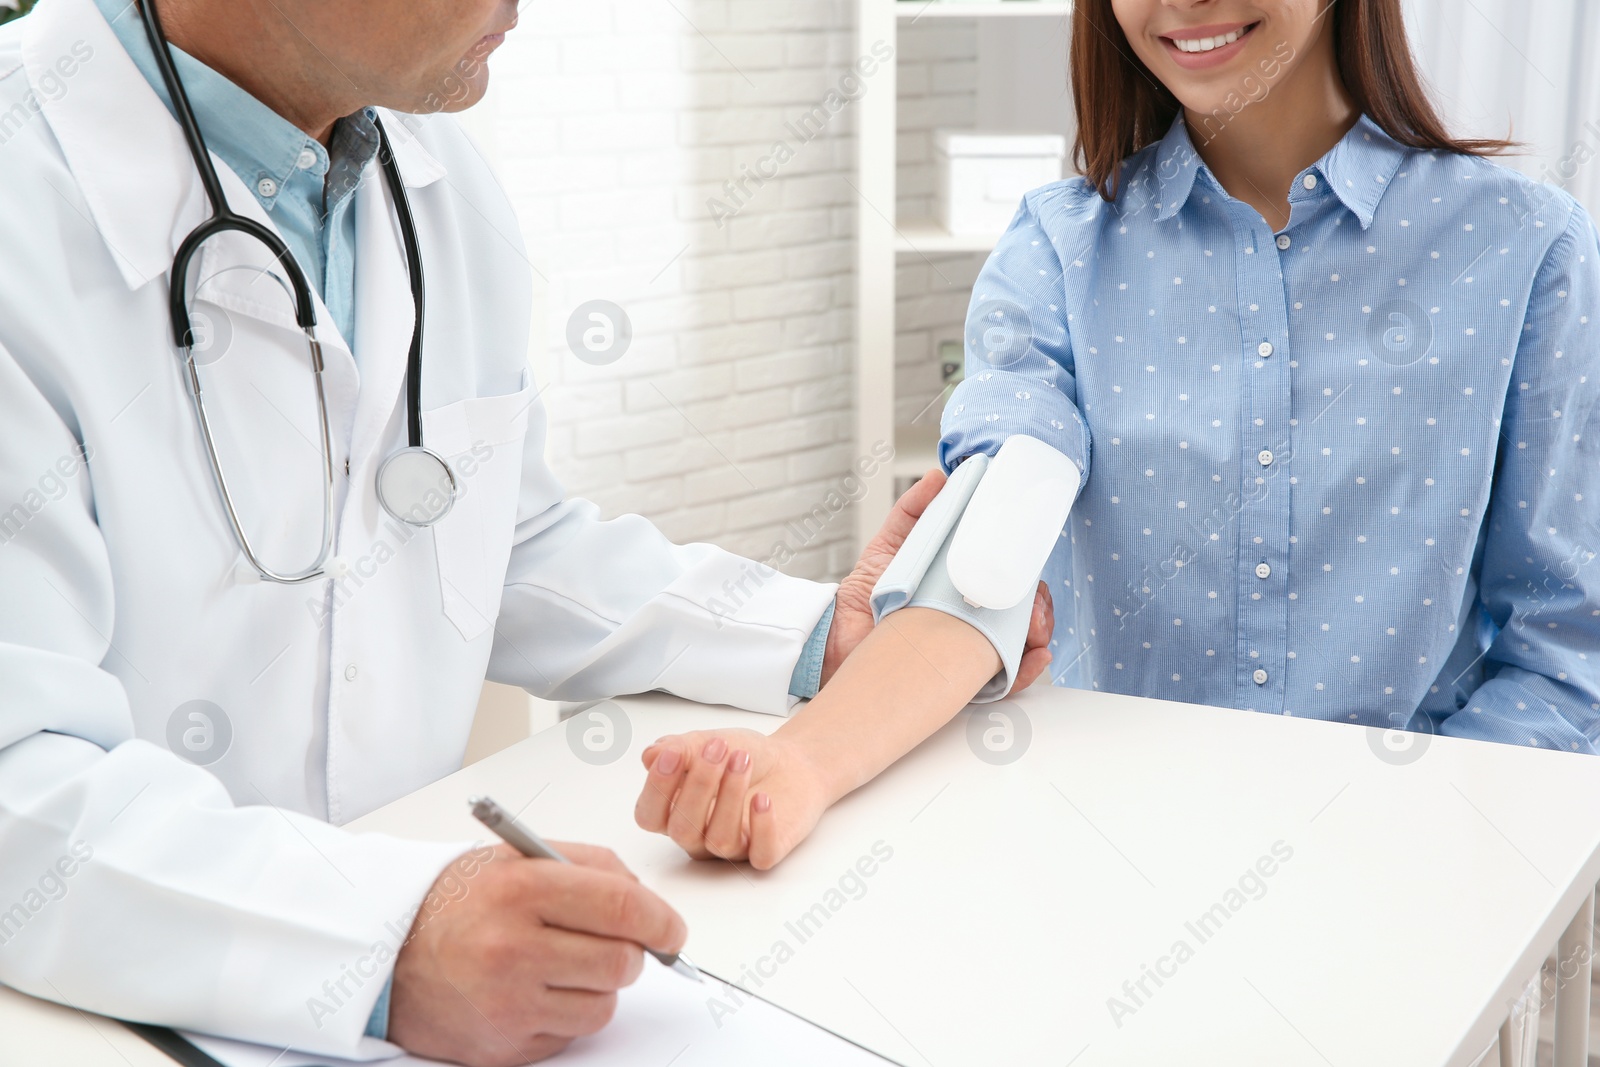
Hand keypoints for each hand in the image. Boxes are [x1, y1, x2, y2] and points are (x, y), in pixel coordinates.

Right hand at [388, 843, 686, 1065]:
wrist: (388, 956)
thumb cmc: (457, 903)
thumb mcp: (517, 857)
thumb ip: (589, 865)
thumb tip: (646, 899)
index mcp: (520, 890)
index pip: (621, 907)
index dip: (661, 920)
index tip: (672, 930)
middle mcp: (511, 949)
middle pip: (620, 962)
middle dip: (631, 953)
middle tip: (613, 943)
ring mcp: (506, 1004)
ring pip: (602, 1005)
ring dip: (597, 986)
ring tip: (560, 964)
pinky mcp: (502, 1047)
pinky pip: (571, 1035)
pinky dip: (565, 1014)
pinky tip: (534, 991)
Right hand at [634, 729, 832, 869]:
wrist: (791, 761)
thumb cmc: (743, 755)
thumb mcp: (709, 741)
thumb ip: (680, 748)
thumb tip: (650, 756)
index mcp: (675, 812)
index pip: (650, 816)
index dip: (656, 789)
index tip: (672, 754)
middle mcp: (699, 835)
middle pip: (683, 830)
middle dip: (699, 785)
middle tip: (718, 748)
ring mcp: (732, 846)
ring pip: (720, 840)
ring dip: (730, 797)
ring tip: (743, 760)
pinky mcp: (766, 852)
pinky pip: (760, 855)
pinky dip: (762, 827)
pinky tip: (763, 799)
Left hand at [825, 468, 1056, 690]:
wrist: (838, 636)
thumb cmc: (869, 592)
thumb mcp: (892, 544)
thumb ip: (914, 510)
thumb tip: (940, 476)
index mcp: (963, 586)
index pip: (1007, 580)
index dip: (1025, 574)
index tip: (1030, 568)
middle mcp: (972, 618)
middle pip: (1024, 613)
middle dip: (1040, 608)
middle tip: (1035, 606)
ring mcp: (971, 649)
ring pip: (1023, 644)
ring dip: (1040, 635)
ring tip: (1035, 631)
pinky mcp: (965, 678)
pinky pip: (1006, 679)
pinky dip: (1027, 670)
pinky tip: (1035, 658)